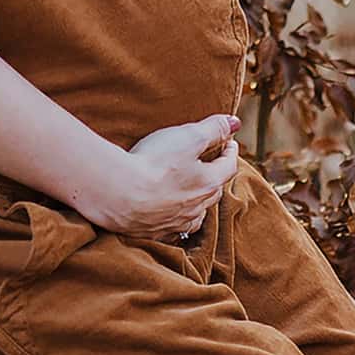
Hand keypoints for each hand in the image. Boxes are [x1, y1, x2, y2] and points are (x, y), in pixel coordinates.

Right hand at [73, 114, 242, 238]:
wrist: (118, 194)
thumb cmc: (154, 163)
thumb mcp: (188, 137)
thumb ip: (213, 129)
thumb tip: (236, 122)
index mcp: (208, 183)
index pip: (229, 166)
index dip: (230, 152)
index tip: (229, 143)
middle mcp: (197, 207)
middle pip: (214, 190)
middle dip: (216, 176)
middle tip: (213, 164)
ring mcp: (176, 222)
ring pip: (197, 213)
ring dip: (199, 201)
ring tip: (195, 192)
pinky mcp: (156, 232)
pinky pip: (174, 228)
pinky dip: (178, 219)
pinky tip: (172, 215)